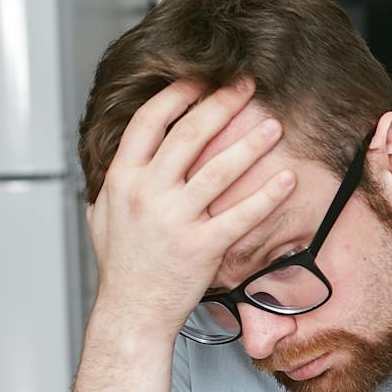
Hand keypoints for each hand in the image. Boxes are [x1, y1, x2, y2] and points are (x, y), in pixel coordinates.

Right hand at [87, 77, 295, 340]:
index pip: (148, 123)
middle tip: (246, 84)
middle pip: (187, 135)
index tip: (200, 78)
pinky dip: (267, 195)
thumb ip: (113, 181)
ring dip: (250, 144)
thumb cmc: (121, 266)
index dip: (176, 95)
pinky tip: (288, 179)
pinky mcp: (203, 247)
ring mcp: (175, 220)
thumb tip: (122, 152)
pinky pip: (242, 215)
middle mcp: (147, 194)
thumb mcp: (103, 215)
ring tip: (273, 125)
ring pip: (218, 170)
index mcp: (122, 180)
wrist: (131, 312)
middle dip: (220, 104)